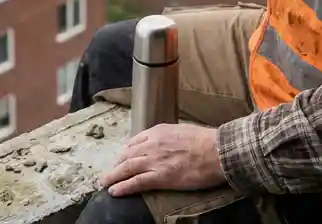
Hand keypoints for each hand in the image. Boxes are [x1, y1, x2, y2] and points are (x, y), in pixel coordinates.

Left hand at [100, 123, 225, 196]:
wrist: (217, 150)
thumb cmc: (206, 140)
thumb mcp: (182, 130)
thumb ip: (169, 137)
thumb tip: (167, 143)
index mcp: (158, 131)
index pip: (134, 141)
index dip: (125, 152)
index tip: (121, 158)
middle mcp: (151, 144)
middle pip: (126, 155)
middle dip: (115, 164)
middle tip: (108, 172)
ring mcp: (154, 161)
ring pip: (126, 168)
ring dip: (112, 176)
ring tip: (104, 182)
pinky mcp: (160, 177)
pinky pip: (136, 182)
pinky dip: (122, 187)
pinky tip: (114, 191)